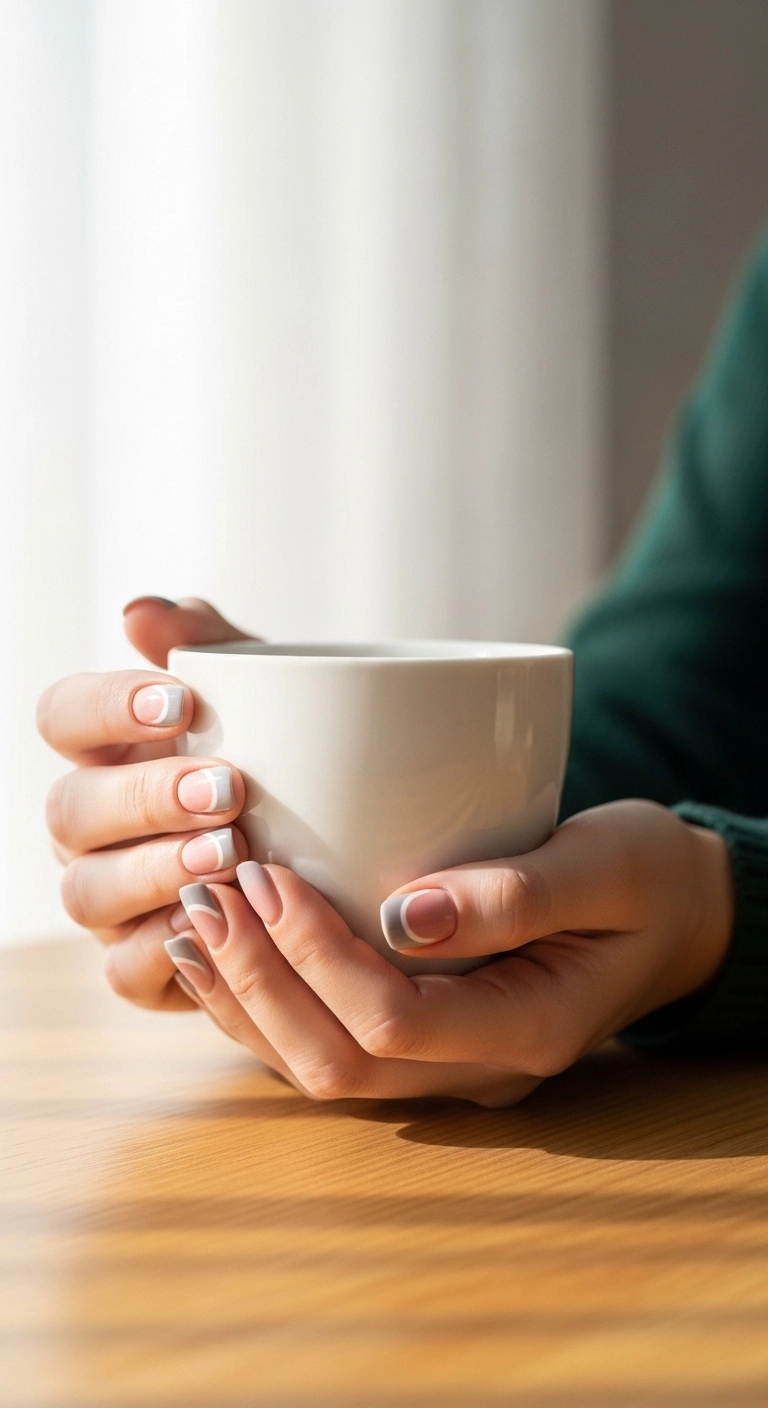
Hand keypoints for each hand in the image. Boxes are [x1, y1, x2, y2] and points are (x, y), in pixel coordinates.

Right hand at [37, 597, 253, 1009]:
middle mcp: (89, 827)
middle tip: (226, 788)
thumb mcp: (269, 698)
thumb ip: (212, 646)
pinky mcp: (137, 966)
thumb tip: (141, 612)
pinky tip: (222, 925)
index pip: (62, 714)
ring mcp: (106, 901)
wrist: (345, 860)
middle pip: (69, 808)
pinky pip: (125, 970)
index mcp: (106, 748)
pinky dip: (169, 950)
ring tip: (232, 854)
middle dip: (145, 797)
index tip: (185, 701)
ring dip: (157, 872)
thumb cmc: (289, 762)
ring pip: (87, 892)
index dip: (107, 705)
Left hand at [172, 799, 733, 1105]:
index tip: (266, 873)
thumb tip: (406, 915)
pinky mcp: (425, 1040)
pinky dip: (265, 1004)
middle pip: (337, 1062)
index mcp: (528, 1030)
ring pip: (319, 1068)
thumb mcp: (607, 865)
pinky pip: (329, 1044)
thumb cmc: (647, 879)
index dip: (314, 955)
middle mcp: (478, 1069)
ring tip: (191, 922)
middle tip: (207, 896)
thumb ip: (518, 894)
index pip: (393, 1021)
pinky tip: (222, 954)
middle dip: (258, 982)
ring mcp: (449, 1065)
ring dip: (245, 999)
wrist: (672, 917)